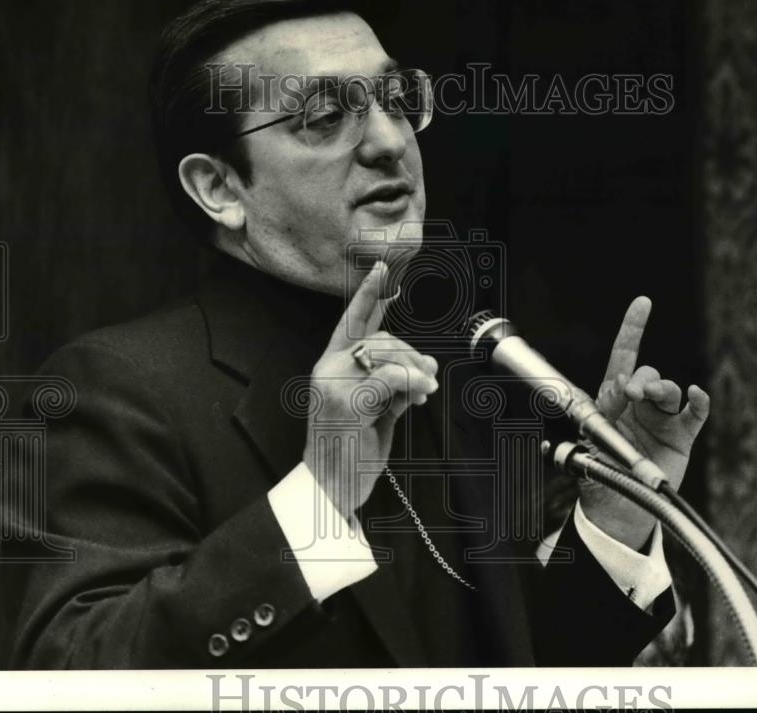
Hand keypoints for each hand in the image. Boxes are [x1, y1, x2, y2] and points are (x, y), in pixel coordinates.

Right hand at [303, 261, 438, 518]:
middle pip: (380, 338)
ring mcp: (334, 384)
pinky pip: (391, 378)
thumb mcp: (374, 412)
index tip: (382, 268)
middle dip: (411, 354)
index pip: (350, 322)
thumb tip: (419, 370)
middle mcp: (328, 369)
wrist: (331, 487)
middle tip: (429, 375)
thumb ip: (389, 385)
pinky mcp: (347, 401)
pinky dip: (413, 384)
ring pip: (387, 355)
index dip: (368, 295)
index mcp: (330, 367)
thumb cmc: (351, 452)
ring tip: (426, 390)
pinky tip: (422, 396)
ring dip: (415, 370)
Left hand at [577, 297, 709, 550]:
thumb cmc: (600, 474)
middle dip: (640, 377)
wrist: (616, 509)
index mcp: (613, 399)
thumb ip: (603, 416)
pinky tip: (696, 395)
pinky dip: (697, 402)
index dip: (633, 329)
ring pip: (668, 391)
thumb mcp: (592, 443)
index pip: (623, 356)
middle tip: (631, 392)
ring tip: (651, 397)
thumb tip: (617, 389)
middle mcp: (639, 404)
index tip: (643, 304)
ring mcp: (661, 419)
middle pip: (646, 373)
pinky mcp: (680, 437)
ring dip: (662, 389)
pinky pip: (693, 415)